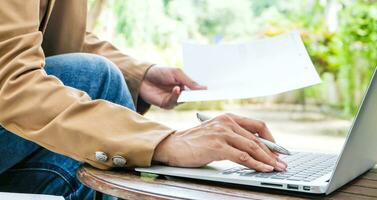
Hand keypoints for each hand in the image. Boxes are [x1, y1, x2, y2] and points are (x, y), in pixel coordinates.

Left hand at [140, 65, 205, 108]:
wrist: (143, 77)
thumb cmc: (160, 72)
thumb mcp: (177, 73)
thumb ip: (189, 81)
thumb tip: (204, 88)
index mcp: (185, 84)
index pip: (196, 88)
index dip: (203, 89)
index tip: (212, 88)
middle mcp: (181, 93)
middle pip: (192, 96)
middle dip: (198, 94)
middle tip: (205, 92)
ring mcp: (174, 99)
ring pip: (184, 101)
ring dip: (185, 95)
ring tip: (185, 87)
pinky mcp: (166, 104)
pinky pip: (174, 102)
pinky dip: (176, 96)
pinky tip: (176, 89)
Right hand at [153, 113, 287, 171]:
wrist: (173, 145)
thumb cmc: (193, 141)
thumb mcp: (215, 132)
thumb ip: (232, 135)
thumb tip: (254, 148)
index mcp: (228, 117)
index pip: (257, 125)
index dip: (271, 139)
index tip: (278, 150)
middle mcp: (227, 122)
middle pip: (257, 138)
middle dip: (273, 152)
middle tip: (282, 162)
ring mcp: (222, 134)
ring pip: (252, 147)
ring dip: (267, 159)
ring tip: (277, 167)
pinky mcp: (217, 146)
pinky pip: (242, 156)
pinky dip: (255, 164)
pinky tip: (263, 168)